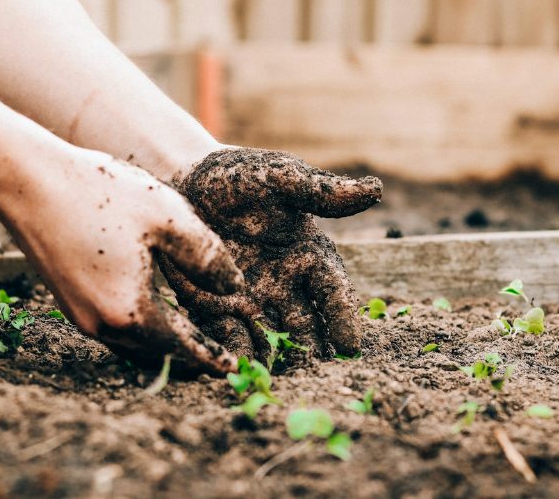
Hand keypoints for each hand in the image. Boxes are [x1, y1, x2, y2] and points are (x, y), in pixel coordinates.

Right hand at [0, 149, 244, 373]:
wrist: (28, 182)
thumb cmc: (100, 193)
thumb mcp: (169, 217)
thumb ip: (207, 257)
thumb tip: (234, 288)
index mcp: (131, 310)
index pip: (181, 347)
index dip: (210, 357)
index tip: (232, 369)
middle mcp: (102, 324)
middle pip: (156, 354)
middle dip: (188, 359)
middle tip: (217, 361)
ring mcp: (80, 316)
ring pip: (132, 346)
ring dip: (163, 348)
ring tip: (191, 343)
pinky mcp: (68, 301)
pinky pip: (114, 330)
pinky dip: (140, 332)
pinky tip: (153, 316)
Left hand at [161, 148, 381, 360]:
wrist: (183, 180)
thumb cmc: (239, 175)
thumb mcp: (279, 177)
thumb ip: (320, 190)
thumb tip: (375, 190)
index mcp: (308, 255)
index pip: (333, 291)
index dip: (343, 317)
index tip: (350, 346)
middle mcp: (285, 284)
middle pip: (306, 325)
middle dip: (313, 351)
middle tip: (317, 377)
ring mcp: (251, 300)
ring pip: (271, 338)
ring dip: (276, 360)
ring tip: (279, 383)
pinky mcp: (215, 308)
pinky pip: (229, 336)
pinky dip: (235, 354)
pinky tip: (237, 371)